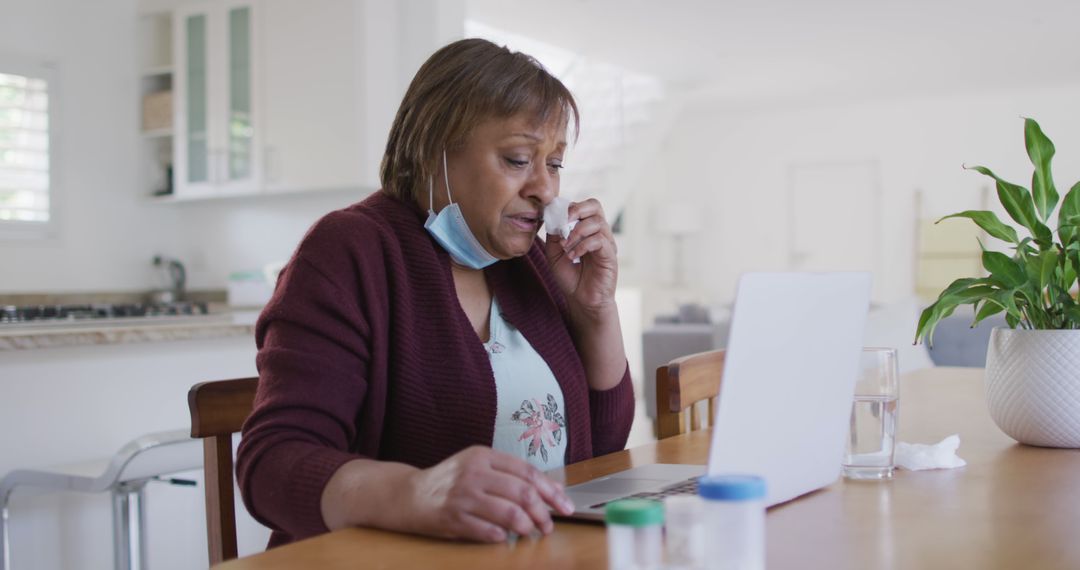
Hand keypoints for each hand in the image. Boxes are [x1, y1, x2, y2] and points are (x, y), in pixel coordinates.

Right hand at [403, 446, 574, 542]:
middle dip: (543, 513)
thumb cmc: (450, 481)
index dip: (551, 491)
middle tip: (549, 526)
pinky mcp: (452, 518)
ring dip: (526, 527)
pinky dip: (502, 536)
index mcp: (483, 455)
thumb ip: (509, 474)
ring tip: (530, 532)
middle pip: (522, 493)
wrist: (408, 494)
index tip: (565, 506)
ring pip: (509, 513)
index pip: (527, 472)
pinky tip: (505, 538)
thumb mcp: (477, 466)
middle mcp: (473, 472)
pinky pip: (487, 531)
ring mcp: (462, 495)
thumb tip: (549, 491)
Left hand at [544, 198, 618, 317]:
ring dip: (576, 233)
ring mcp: (606, 243)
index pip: (583, 205)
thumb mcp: (554, 252)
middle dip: (576, 210)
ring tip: (566, 247)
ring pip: (597, 222)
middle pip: (595, 205)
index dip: (568, 208)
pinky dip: (582, 245)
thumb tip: (553, 216)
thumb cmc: (570, 275)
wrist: (581, 299)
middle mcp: (599, 232)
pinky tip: (572, 256)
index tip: (555, 220)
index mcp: (587, 228)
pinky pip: (599, 241)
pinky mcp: (609, 255)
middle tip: (563, 223)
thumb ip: (554, 233)